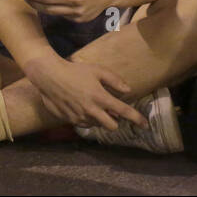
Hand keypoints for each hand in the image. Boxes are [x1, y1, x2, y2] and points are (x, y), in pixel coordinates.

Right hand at [21, 53, 143, 129]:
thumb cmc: (75, 71)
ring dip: (101, 119)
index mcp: (101, 97)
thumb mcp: (97, 70)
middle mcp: (92, 111)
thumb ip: (114, 80)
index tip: (145, 125)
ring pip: (98, 125)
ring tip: (94, 104)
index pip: (123, 111)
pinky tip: (83, 107)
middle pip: (112, 126)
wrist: (50, 77)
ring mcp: (80, 117)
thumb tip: (128, 90)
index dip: (136, 119)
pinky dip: (89, 118)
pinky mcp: (71, 120)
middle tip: (112, 111)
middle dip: (116, 121)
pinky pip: (86, 124)